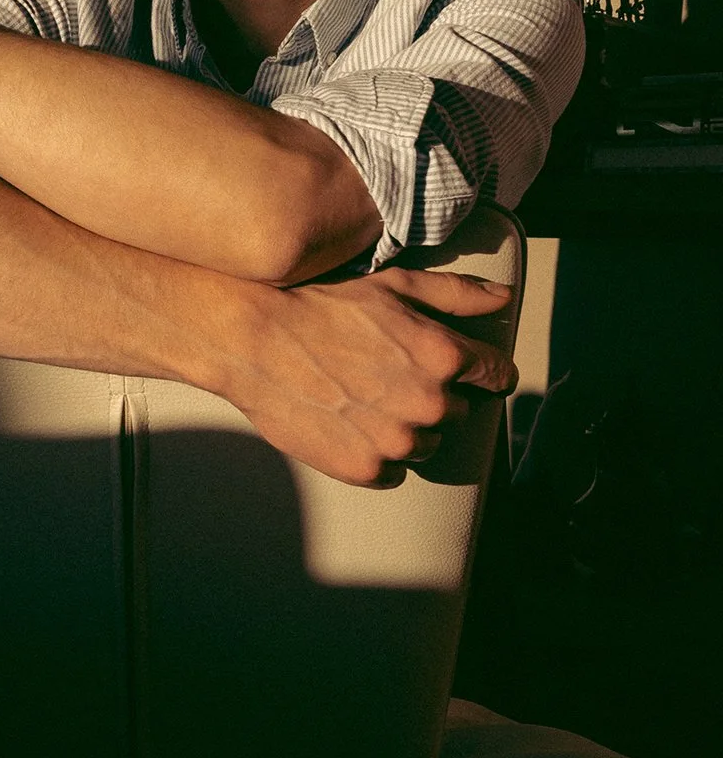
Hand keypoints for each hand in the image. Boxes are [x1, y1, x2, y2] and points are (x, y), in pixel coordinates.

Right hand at [220, 268, 515, 485]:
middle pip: (456, 412)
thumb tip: (503, 300)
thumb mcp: (392, 285)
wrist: (254, 342)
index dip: (482, 370)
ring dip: (406, 428)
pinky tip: (349, 424)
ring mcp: (396, 441)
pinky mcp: (365, 469)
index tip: (467, 370)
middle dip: (432, 395)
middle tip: (387, 374)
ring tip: (364, 398)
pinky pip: (392, 472)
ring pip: (426, 445)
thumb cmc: (320, 305)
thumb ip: (456, 294)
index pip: (496, 375)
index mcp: (443, 356)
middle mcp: (428, 403)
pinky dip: (377, 454)